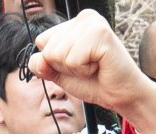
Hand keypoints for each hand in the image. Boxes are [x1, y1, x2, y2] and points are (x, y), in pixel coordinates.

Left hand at [27, 10, 155, 133]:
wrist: (118, 94)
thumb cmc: (93, 81)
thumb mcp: (59, 73)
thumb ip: (43, 65)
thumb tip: (37, 59)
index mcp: (74, 23)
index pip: (42, 41)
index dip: (54, 61)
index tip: (77, 64)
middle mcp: (84, 17)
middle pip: (48, 48)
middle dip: (64, 66)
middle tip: (87, 67)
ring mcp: (93, 23)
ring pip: (57, 54)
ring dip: (74, 68)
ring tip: (93, 66)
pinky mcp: (100, 33)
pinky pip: (72, 59)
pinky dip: (83, 70)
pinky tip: (99, 66)